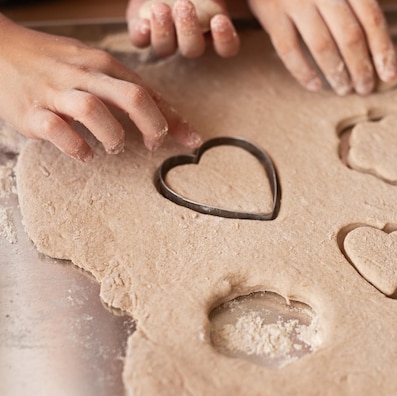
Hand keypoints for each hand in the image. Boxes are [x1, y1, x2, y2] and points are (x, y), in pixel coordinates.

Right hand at [0, 15, 201, 161]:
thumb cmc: (55, 63)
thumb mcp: (95, 67)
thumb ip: (129, 89)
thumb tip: (170, 117)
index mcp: (102, 64)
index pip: (147, 91)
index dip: (172, 119)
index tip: (190, 140)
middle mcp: (83, 75)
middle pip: (131, 96)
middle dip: (153, 125)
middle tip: (154, 143)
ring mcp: (55, 93)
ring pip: (93, 110)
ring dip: (113, 135)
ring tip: (115, 147)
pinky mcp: (31, 112)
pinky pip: (57, 130)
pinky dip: (76, 147)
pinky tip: (85, 154)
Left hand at [127, 0, 239, 57]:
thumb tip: (230, 1)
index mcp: (213, 29)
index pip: (227, 47)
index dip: (225, 40)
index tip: (219, 20)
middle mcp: (190, 38)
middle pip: (192, 49)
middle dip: (189, 30)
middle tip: (185, 5)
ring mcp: (165, 37)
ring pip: (165, 48)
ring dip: (164, 31)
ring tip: (162, 8)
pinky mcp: (141, 30)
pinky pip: (140, 42)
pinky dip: (142, 35)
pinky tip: (143, 24)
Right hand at [247, 0, 396, 94]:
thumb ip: (354, 2)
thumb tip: (377, 48)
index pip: (371, 19)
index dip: (383, 50)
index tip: (390, 75)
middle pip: (350, 36)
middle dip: (361, 68)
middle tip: (365, 89)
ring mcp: (295, 1)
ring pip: (322, 45)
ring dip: (336, 73)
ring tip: (344, 90)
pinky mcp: (270, 12)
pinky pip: (289, 48)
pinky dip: (303, 71)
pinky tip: (314, 85)